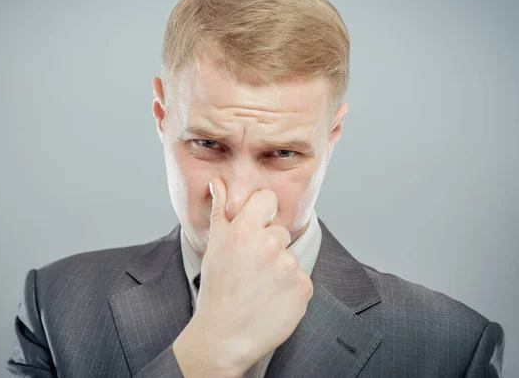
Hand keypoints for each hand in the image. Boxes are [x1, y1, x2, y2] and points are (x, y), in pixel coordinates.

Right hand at [191, 177, 313, 374]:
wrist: (224, 336)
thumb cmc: (217, 288)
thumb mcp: (214, 246)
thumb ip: (220, 210)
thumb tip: (218, 182)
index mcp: (245, 229)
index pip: (267, 199)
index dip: (261, 212)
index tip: (254, 228)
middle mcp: (270, 243)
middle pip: (279, 231)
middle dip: (268, 247)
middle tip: (251, 270)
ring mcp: (289, 266)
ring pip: (289, 257)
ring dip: (279, 269)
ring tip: (260, 288)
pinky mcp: (304, 287)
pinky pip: (301, 279)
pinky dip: (290, 289)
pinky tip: (272, 300)